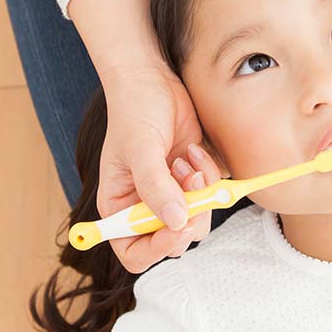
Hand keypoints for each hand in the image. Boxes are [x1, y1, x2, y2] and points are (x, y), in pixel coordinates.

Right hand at [98, 62, 212, 272]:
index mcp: (120, 207)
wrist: (153, 80)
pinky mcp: (191, 179)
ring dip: (200, 190)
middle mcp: (145, 206)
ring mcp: (171, 193)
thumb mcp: (141, 149)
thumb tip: (176, 222)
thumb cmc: (134, 111)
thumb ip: (156, 188)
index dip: (157, 249)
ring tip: (187, 159)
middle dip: (188, 214)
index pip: (134, 252)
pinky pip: (211, 193)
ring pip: (198, 218)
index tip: (178, 227)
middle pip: (173, 239)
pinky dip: (208, 173)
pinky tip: (193, 150)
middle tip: (191, 183)